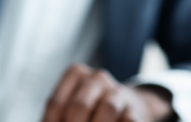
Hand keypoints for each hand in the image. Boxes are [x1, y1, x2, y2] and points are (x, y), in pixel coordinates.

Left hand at [42, 64, 175, 121]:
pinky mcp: (135, 109)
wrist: (130, 106)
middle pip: (79, 105)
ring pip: (107, 109)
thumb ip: (59, 115)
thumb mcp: (72, 105)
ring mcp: (118, 92)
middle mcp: (97, 78)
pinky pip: (127, 120)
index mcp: (76, 73)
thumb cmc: (91, 108)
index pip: (55, 103)